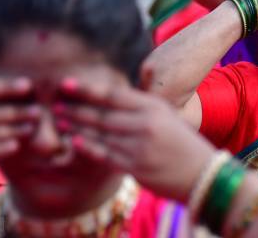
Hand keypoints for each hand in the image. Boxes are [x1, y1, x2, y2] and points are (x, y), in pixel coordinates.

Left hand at [57, 77, 214, 202]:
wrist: (202, 172)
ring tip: (61, 120)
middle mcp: (145, 123)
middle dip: (77, 107)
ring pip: (101, 134)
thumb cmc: (182, 142)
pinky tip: (75, 141)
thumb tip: (120, 94)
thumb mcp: (167, 115)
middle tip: (56, 102)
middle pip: (102, 113)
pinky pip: (106, 155)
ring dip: (78, 126)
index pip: (114, 95)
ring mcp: (139, 146)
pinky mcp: (136, 167)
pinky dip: (89, 147)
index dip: (87, 89)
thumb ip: (143, 105)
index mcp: (153, 107)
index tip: (67, 84)